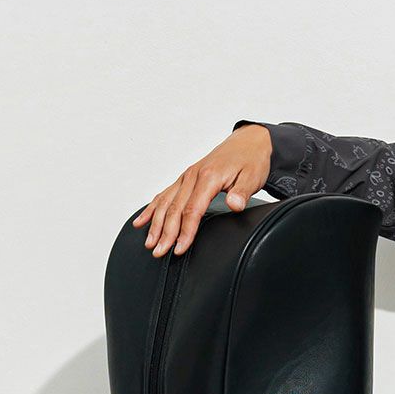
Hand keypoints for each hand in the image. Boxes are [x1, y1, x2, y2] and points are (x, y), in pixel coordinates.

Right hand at [133, 124, 272, 254]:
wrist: (249, 142)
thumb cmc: (251, 160)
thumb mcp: (252, 177)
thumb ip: (241, 192)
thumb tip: (234, 204)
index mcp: (208, 177)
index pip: (192, 210)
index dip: (185, 231)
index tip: (179, 248)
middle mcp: (192, 176)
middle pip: (174, 209)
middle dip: (165, 233)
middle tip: (159, 251)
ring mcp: (187, 176)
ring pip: (165, 202)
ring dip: (155, 223)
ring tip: (150, 242)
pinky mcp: (185, 178)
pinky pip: (164, 194)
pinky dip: (152, 208)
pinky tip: (142, 220)